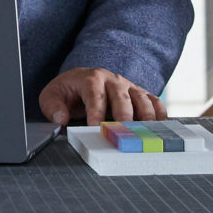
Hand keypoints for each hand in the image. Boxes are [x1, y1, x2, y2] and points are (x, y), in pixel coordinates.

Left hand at [38, 67, 165, 124]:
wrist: (82, 81)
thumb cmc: (68, 92)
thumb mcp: (51, 96)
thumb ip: (52, 106)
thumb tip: (61, 118)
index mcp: (91, 78)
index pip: (95, 93)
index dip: (96, 111)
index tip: (96, 127)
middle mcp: (113, 80)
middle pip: (122, 97)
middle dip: (123, 117)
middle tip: (124, 135)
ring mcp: (129, 86)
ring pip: (142, 99)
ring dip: (145, 118)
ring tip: (145, 135)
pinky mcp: (140, 95)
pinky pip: (154, 102)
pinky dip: (160, 114)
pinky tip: (161, 128)